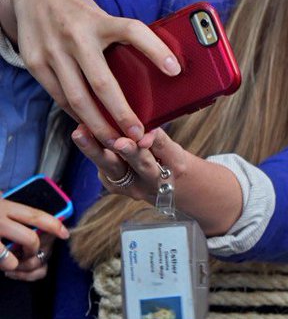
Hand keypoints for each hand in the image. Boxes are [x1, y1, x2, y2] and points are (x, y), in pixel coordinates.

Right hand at [0, 199, 68, 276]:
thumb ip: (13, 211)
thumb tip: (40, 220)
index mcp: (5, 205)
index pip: (36, 215)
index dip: (54, 225)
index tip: (66, 233)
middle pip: (30, 238)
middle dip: (35, 251)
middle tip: (32, 253)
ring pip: (10, 258)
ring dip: (15, 264)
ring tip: (12, 262)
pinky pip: (0, 261)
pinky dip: (4, 265)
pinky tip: (3, 264)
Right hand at [3, 0, 177, 145]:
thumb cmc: (83, 12)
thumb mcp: (105, 16)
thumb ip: (124, 39)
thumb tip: (164, 68)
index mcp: (101, 21)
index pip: (133, 31)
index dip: (156, 50)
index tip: (175, 70)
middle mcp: (76, 35)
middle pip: (102, 82)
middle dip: (122, 112)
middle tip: (139, 133)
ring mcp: (53, 51)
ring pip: (77, 97)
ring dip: (98, 124)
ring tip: (116, 141)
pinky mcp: (35, 62)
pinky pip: (58, 97)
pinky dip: (77, 115)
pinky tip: (91, 126)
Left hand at [73, 127, 197, 204]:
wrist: (170, 191)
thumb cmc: (172, 162)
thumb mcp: (176, 151)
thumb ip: (160, 140)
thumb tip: (146, 128)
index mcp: (175, 167)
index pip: (164, 150)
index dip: (155, 142)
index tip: (145, 135)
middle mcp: (153, 181)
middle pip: (140, 164)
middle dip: (128, 152)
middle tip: (118, 141)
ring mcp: (132, 188)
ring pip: (113, 168)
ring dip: (96, 150)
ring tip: (81, 134)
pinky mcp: (115, 188)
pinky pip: (103, 169)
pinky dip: (92, 151)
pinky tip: (80, 135)